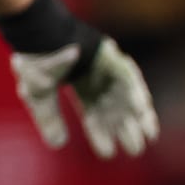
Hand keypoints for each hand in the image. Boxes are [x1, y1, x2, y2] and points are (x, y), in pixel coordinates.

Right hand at [11, 37, 158, 158]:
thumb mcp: (37, 94)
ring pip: (127, 93)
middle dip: (125, 128)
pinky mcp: (110, 54)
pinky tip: (139, 109)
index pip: (92, 111)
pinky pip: (128, 75)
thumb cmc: (35, 60)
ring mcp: (104, 64)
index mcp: (77, 82)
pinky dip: (135, 91)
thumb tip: (58, 144)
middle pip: (114, 106)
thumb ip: (48, 117)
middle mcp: (95, 74)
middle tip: (134, 149)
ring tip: (149, 135)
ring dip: (140, 114)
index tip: (106, 152)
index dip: (99, 132)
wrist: (37, 31)